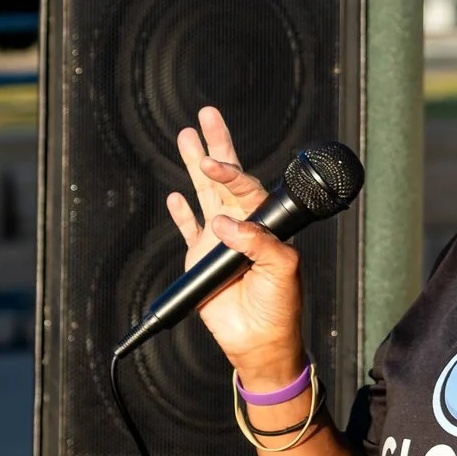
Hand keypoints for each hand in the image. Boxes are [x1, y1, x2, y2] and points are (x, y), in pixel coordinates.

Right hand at [164, 106, 303, 388]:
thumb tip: (221, 224)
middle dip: (217, 146)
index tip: (214, 162)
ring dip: (195, 167)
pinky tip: (174, 195)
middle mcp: (241, 225)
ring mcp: (218, 241)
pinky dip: (181, 214)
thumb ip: (257, 243)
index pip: (246, 187)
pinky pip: (188, 229)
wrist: (259, 341)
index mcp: (264, 223)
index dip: (230, 171)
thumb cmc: (280, 305)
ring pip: (203, 194)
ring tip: (186, 136)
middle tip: (208, 114)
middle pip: (226, 177)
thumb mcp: (282, 270)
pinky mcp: (199, 261)